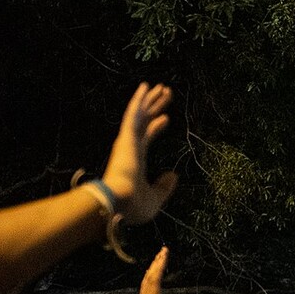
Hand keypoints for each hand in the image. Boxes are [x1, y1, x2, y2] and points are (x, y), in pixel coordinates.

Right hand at [101, 83, 178, 224]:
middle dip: (155, 106)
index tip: (166, 118)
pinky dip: (139, 100)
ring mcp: (127, 142)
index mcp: (135, 160)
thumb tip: (175, 175)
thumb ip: (165, 187)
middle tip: (165, 93)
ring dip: (150, 99)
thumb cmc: (135, 206)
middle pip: (144, 121)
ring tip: (162, 86)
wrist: (119, 205)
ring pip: (140, 114)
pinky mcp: (126, 138)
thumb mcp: (156, 198)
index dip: (156, 126)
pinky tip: (146, 87)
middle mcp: (130, 148)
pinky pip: (133, 115)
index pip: (147, 137)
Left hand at [109, 248, 187, 293]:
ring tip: (158, 259)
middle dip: (157, 263)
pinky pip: (146, 288)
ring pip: (147, 282)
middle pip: (150, 278)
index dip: (160, 266)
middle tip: (163, 250)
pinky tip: (152, 278)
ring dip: (153, 269)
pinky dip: (150, 278)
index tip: (165, 253)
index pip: (156, 281)